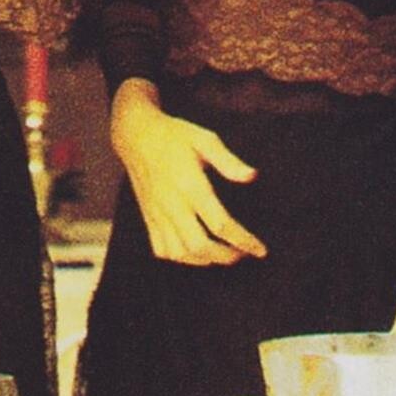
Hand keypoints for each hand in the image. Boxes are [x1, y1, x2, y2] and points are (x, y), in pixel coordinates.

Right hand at [109, 88, 266, 264]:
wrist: (136, 135)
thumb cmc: (173, 135)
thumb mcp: (204, 138)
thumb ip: (228, 160)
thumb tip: (251, 176)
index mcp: (190, 185)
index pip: (220, 223)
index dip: (243, 240)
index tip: (259, 249)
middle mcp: (172, 204)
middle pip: (200, 246)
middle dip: (226, 256)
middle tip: (243, 253)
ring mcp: (157, 214)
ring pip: (180, 253)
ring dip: (204, 260)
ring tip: (222, 254)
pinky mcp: (148, 218)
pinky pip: (162, 250)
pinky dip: (181, 258)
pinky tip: (195, 252)